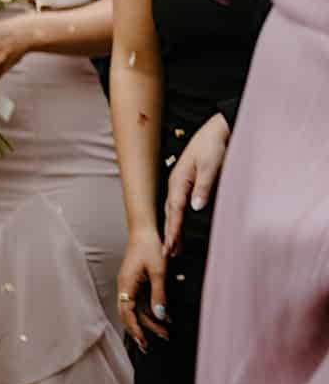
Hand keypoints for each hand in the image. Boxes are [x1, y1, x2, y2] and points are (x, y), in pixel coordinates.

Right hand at [115, 226, 169, 352]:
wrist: (145, 231)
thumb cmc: (149, 247)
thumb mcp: (158, 272)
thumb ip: (159, 295)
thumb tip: (160, 316)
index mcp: (126, 284)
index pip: (127, 312)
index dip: (135, 329)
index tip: (143, 342)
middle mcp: (126, 286)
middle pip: (131, 313)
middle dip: (142, 330)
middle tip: (155, 344)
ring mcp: (131, 285)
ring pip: (138, 308)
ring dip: (151, 321)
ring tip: (166, 332)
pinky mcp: (137, 282)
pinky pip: (143, 300)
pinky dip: (153, 310)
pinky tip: (166, 315)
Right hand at [162, 113, 229, 254]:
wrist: (217, 130)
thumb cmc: (213, 145)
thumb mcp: (211, 166)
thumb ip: (203, 187)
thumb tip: (195, 207)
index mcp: (180, 180)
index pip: (175, 209)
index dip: (172, 229)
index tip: (168, 246)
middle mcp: (177, 183)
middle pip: (170, 212)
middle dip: (168, 233)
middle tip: (166, 253)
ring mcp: (182, 183)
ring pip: (173, 209)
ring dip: (172, 228)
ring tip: (171, 246)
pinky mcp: (189, 183)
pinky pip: (180, 205)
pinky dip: (178, 218)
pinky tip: (179, 225)